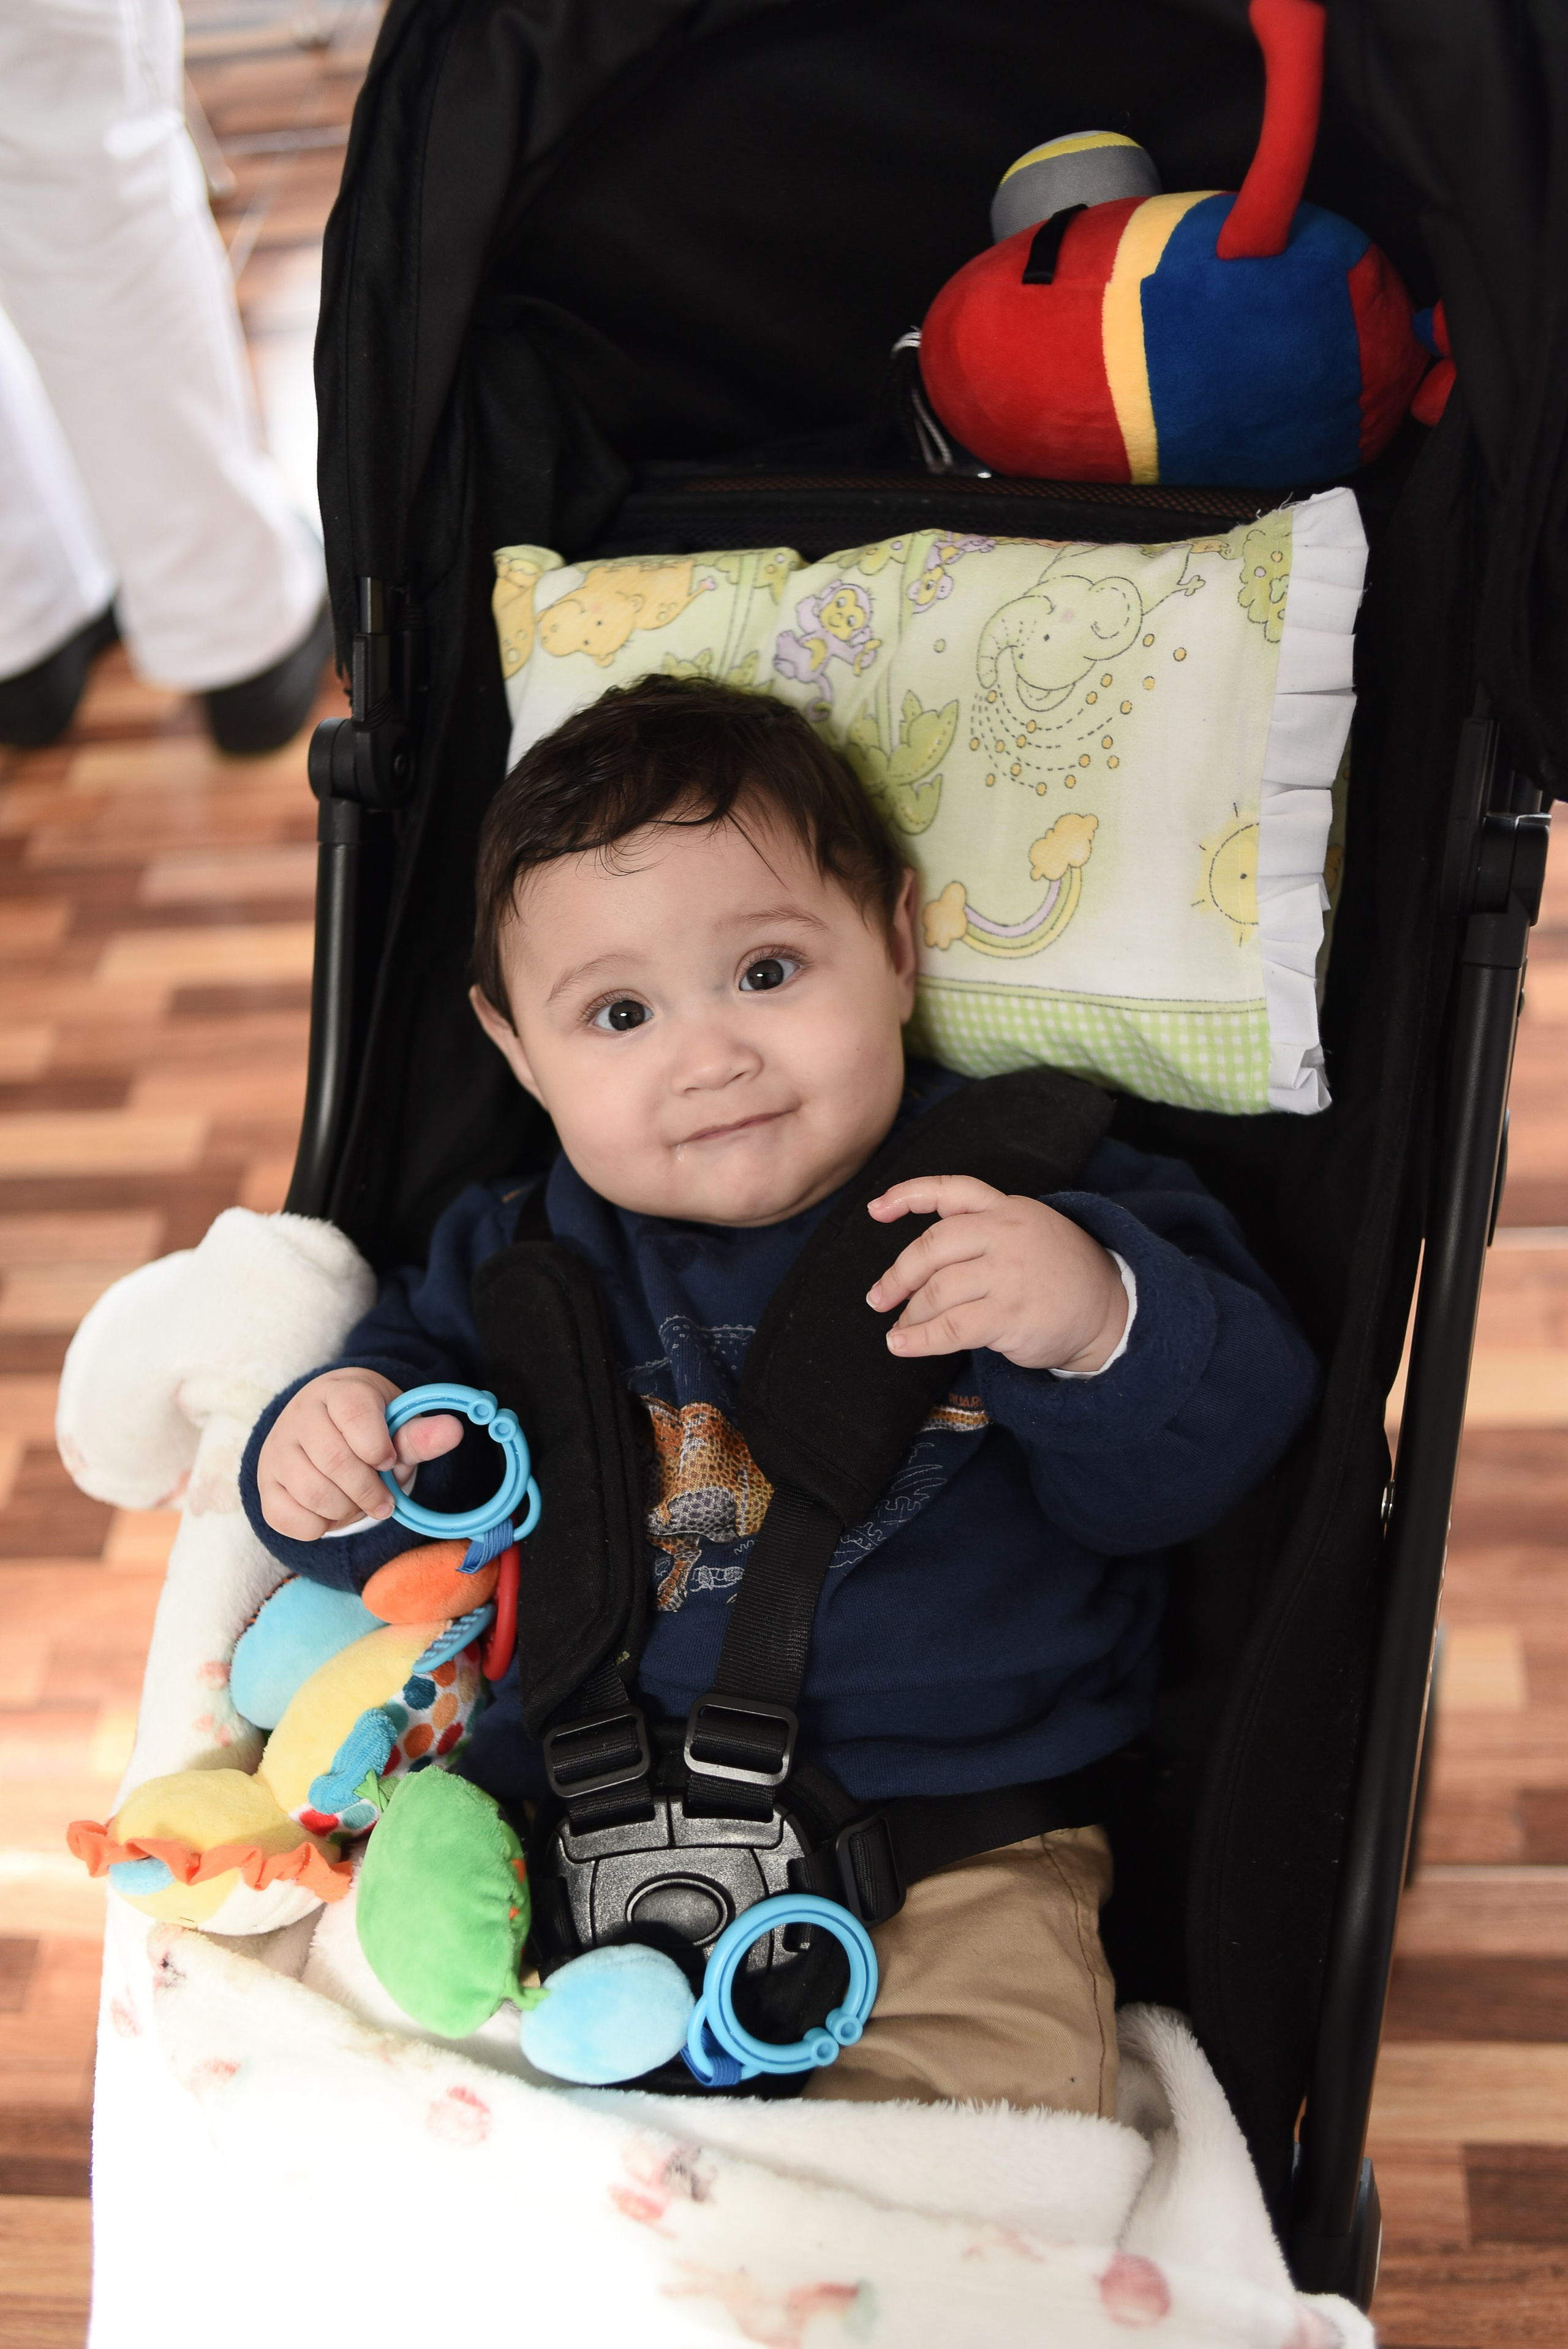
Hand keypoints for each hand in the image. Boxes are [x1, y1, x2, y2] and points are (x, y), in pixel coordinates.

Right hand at [256, 1369, 462, 1539]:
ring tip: (356, 1502)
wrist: (323, 1430)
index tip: (388, 1460)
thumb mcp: (396, 1424)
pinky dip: (319, 1527)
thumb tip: (454, 1431)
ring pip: (313, 1493)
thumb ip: (420, 1434)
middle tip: (385, 1502)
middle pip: (335, 1461)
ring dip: (346, 1510)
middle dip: (369, 1491)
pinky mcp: (265, 1486)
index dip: (378, 1447)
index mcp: (337, 1392)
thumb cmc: (368, 1429)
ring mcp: (277, 1451)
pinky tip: (330, 1511)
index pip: (355, 1415)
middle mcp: (300, 1416)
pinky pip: (289, 1520)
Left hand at [866, 1175, 1127, 1372]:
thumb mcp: (1028, 1231)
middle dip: (898, 1275)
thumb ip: (982, 1231)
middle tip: (879, 1297)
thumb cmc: (1058, 1274)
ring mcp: (1008, 1273)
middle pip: (931, 1246)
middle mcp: (1006, 1233)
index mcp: (1007, 1209)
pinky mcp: (1010, 1313)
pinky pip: (950, 1328)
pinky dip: (919, 1340)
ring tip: (899, 1329)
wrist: (1110, 1310)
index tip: (874, 1210)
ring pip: (937, 1290)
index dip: (907, 1195)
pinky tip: (902, 1345)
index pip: (950, 1190)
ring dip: (910, 1314)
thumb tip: (917, 1264)